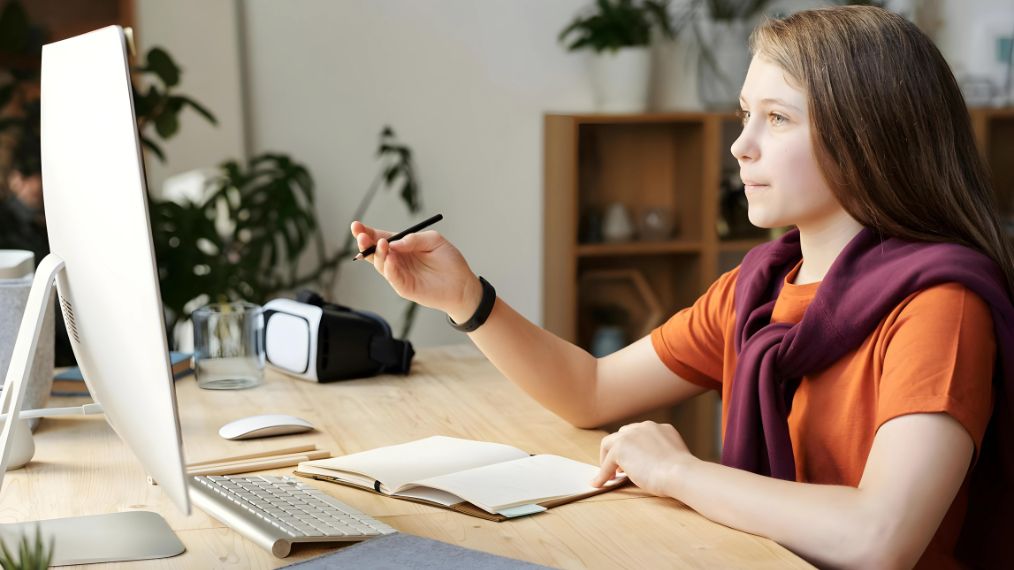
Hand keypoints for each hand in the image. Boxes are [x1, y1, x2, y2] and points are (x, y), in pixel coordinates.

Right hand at [351, 220, 481, 320]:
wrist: (463, 284)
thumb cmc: (449, 261)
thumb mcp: (434, 240)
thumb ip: (414, 238)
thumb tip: (395, 242)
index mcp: (401, 247)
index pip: (379, 238)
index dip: (367, 232)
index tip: (356, 225)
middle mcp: (397, 260)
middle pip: (374, 251)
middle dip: (365, 242)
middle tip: (361, 235)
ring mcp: (399, 274)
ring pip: (380, 264)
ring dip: (378, 253)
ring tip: (382, 244)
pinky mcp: (404, 287)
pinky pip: (392, 277)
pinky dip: (389, 268)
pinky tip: (390, 259)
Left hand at [591, 421, 695, 496]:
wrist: (680, 473)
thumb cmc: (682, 473)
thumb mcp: (674, 457)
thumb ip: (662, 455)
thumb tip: (652, 466)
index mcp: (660, 429)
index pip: (640, 434)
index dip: (634, 448)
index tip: (633, 460)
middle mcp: (644, 427)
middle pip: (623, 434)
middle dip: (619, 450)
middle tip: (620, 469)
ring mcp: (631, 435)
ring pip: (610, 444)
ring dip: (606, 459)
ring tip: (609, 475)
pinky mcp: (620, 447)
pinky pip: (607, 463)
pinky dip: (602, 474)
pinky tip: (599, 483)